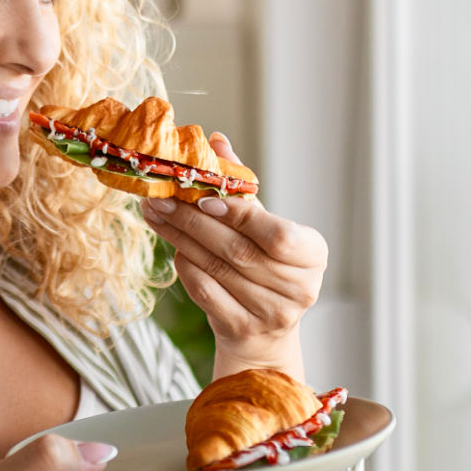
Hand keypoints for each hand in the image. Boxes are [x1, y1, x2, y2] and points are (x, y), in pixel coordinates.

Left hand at [139, 132, 327, 383]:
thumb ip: (242, 188)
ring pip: (217, 269)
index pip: (276, 234)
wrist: (264, 329)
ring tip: (156, 215)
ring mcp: (272, 314)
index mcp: (313, 254)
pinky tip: (172, 247)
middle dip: (193, 222)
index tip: (201, 197)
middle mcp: (300, 288)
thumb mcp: (264, 226)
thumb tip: (216, 141)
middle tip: (160, 198)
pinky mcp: (243, 329)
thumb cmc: (265, 264)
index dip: (238, 215)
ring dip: (181, 239)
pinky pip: (205, 292)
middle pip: (238, 251)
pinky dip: (186, 267)